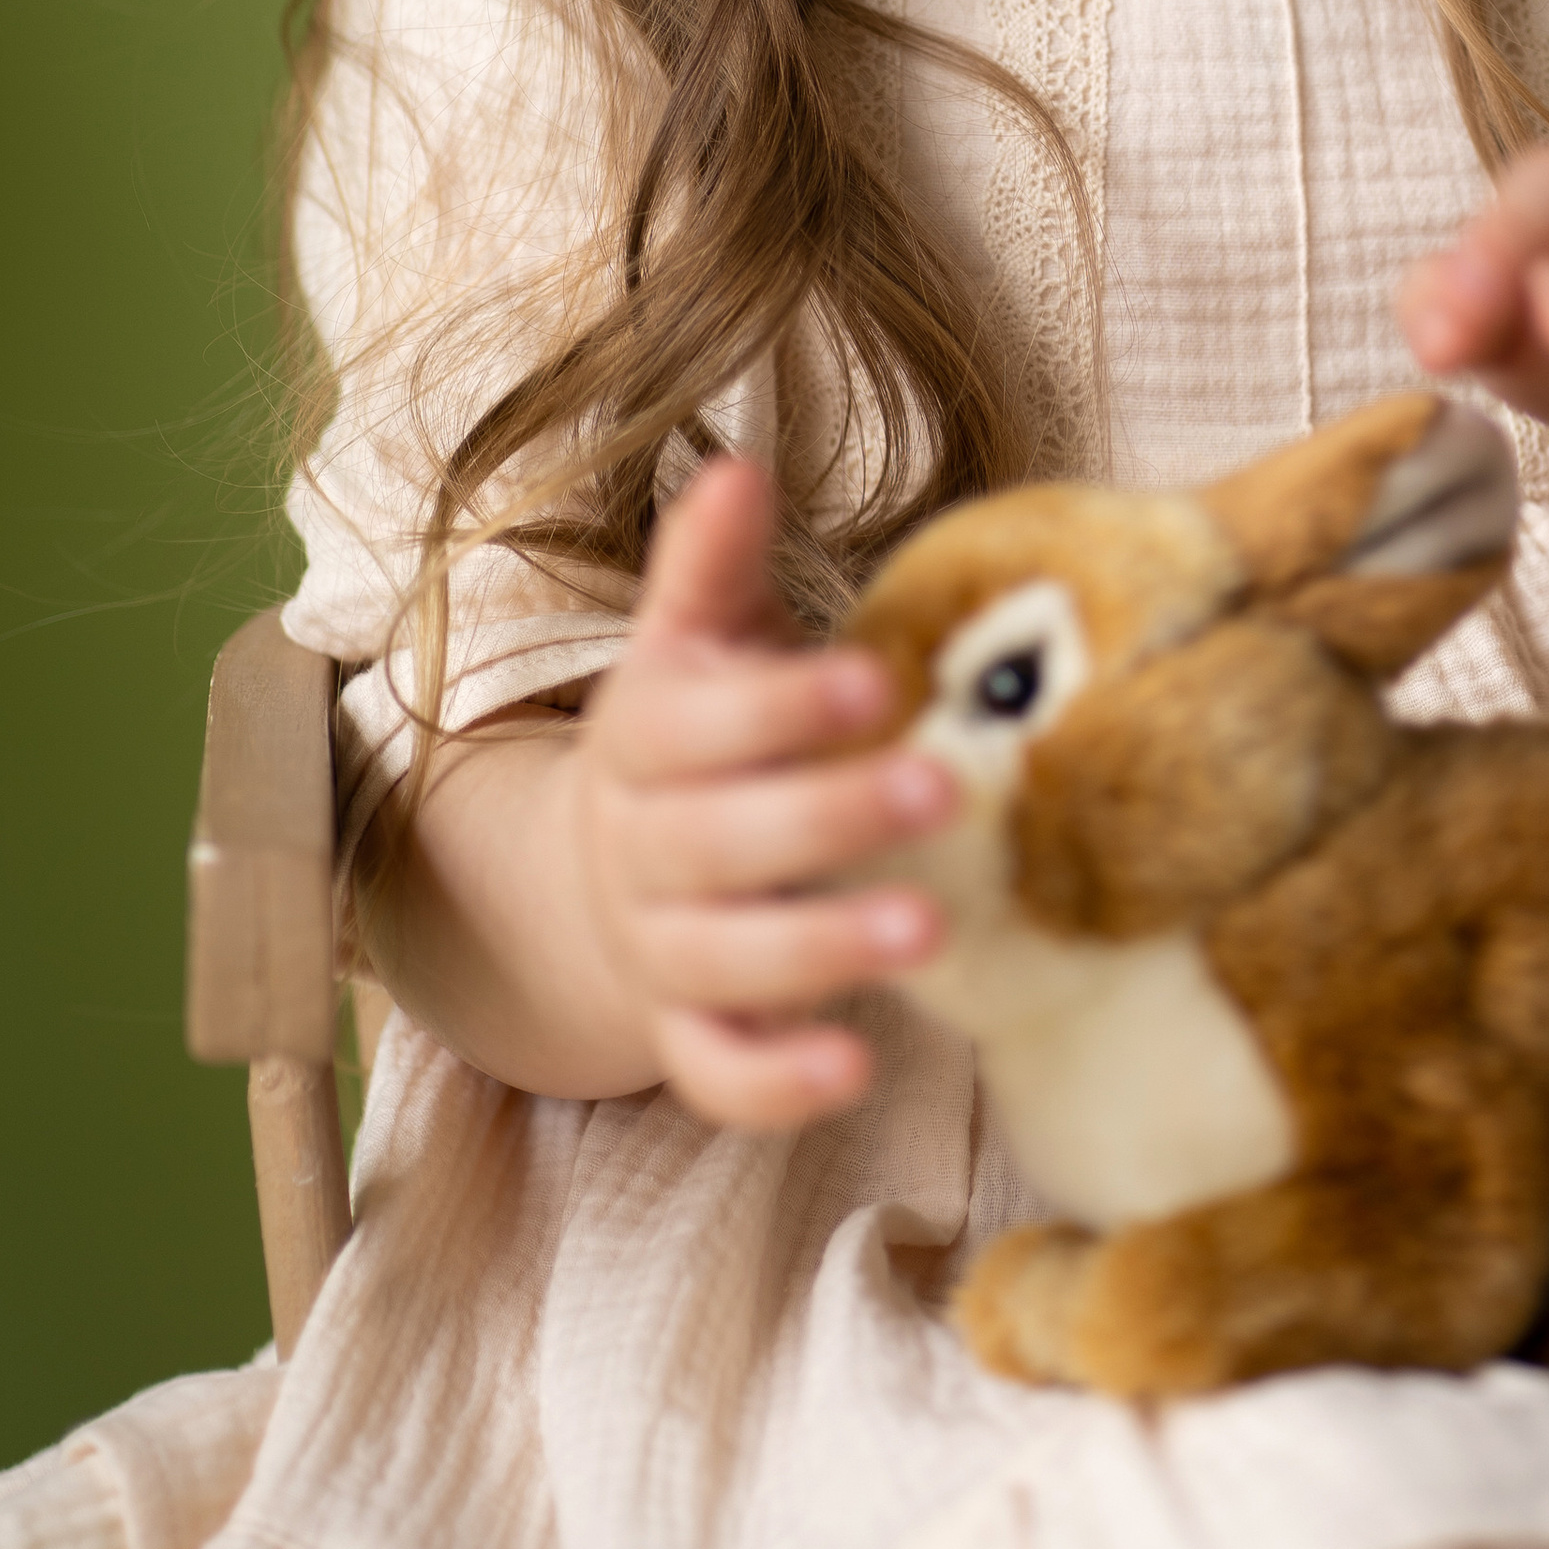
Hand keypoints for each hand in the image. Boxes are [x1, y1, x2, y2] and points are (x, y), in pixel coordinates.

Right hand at [571, 456, 954, 1129]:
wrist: (604, 873)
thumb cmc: (697, 736)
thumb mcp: (696, 641)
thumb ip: (715, 564)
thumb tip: (739, 464)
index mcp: (643, 738)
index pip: (696, 724)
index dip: (779, 706)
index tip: (872, 682)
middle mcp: (640, 849)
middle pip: (718, 842)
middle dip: (829, 818)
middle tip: (945, 791)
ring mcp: (658, 951)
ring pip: (723, 961)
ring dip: (821, 949)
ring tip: (932, 929)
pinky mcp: (684, 1036)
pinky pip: (715, 1075)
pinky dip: (775, 1084)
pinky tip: (858, 1069)